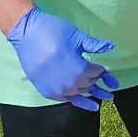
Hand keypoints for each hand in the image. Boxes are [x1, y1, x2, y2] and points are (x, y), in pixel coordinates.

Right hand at [5, 6, 119, 110]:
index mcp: (80, 69)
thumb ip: (94, 45)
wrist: (26, 32)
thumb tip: (111, 47)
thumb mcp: (77, 36)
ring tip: (106, 98)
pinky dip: (79, 101)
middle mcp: (70, 83)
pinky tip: (90, 106)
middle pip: (89, 84)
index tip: (107, 71)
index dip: (103, 71)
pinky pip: (66, 99)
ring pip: (80, 93)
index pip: (97, 73)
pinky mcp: (46, 91)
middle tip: (110, 85)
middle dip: (98, 81)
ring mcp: (57, 89)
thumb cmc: (53, 30)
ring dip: (92, 93)